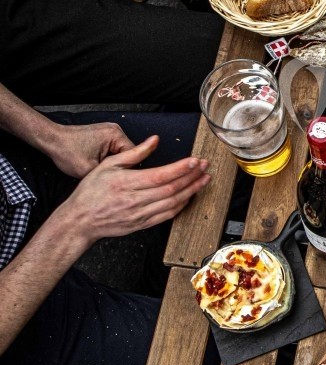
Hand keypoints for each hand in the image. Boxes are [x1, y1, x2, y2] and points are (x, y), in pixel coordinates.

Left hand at [45, 120, 133, 178]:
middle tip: (110, 179)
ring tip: (102, 172)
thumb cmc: (67, 152)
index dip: (128, 171)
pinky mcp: (103, 134)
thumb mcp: (90, 170)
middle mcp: (115, 130)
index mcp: (115, 135)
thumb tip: (122, 181)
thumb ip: (110, 175)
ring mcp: (109, 131)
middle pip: (128, 153)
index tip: (121, 182)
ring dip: (113, 163)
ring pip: (120, 153)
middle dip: (120, 166)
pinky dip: (108, 158)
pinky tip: (99, 165)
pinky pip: (113, 149)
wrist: (51, 140)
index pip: (134, 155)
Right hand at [61, 137, 209, 242]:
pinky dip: (181, 206)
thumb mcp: (108, 164)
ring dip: (191, 191)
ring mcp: (140, 214)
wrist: (80, 220)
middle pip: (171, 188)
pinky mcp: (142, 224)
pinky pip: (167, 215)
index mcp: (127, 183)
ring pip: (173, 203)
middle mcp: (135, 200)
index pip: (162, 174)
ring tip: (203, 180)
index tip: (196, 160)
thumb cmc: (91, 192)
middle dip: (192, 176)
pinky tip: (189, 196)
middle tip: (205, 167)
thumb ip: (134, 152)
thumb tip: (154, 140)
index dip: (182, 167)